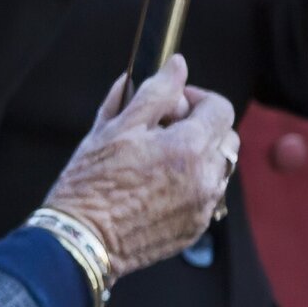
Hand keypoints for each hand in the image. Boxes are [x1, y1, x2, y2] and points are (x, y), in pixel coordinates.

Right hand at [43, 57, 239, 274]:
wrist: (81, 240)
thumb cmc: (91, 182)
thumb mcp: (116, 127)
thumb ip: (154, 92)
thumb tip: (176, 66)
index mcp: (188, 147)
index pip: (220, 108)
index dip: (196, 97)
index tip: (172, 102)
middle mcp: (206, 178)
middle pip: (226, 137)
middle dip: (201, 127)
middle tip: (162, 130)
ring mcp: (203, 206)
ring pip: (218, 167)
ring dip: (198, 157)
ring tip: (157, 161)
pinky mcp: (195, 228)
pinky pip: (206, 196)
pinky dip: (190, 185)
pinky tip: (155, 188)